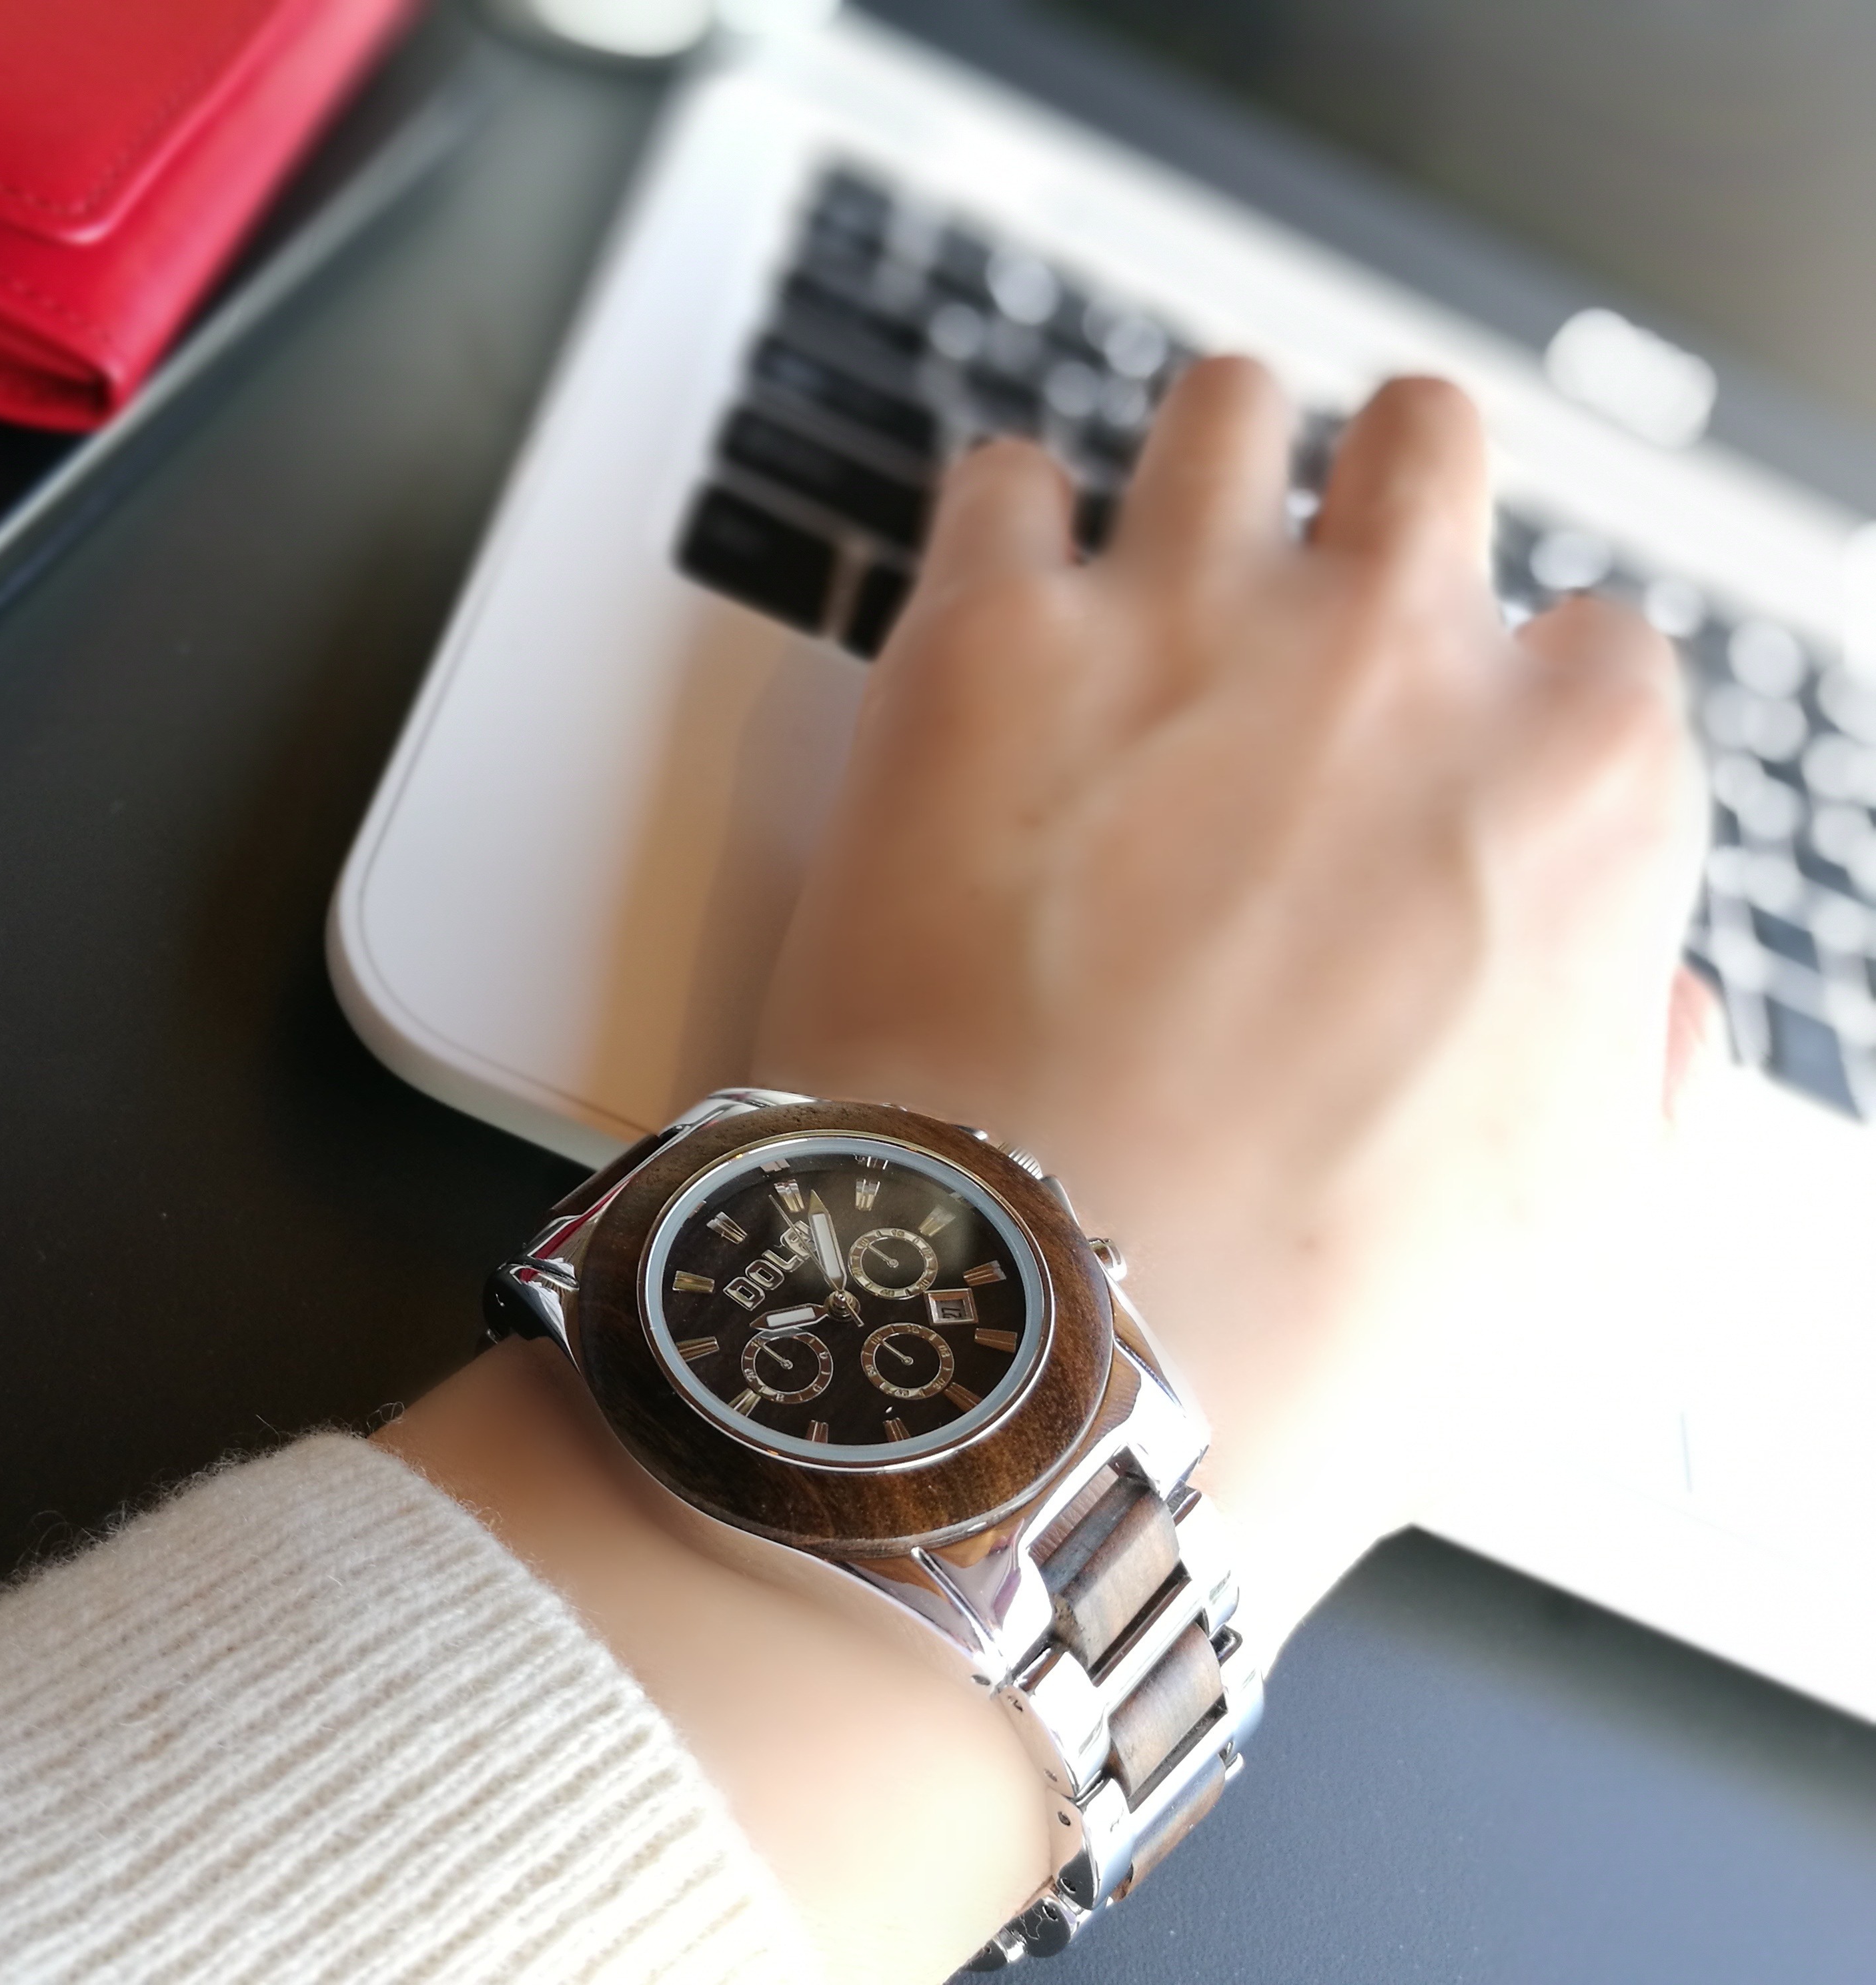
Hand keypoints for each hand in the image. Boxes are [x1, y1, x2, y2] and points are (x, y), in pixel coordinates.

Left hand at [386, 358, 1702, 1984]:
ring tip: (1144, 551)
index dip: (1492, 701)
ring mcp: (1187, 626)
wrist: (1040, 1345)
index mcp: (1572, 791)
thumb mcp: (1569, 1244)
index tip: (1425, 749)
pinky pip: (1000, 484)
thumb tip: (1645, 996)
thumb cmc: (1292, 1326)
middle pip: (1424, 450)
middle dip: (1372, 509)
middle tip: (1298, 599)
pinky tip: (992, 607)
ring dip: (1196, 467)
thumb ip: (1631, 1075)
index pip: (1583, 647)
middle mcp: (1399, 661)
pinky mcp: (984, 646)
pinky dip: (999, 531)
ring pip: (1225, 408)